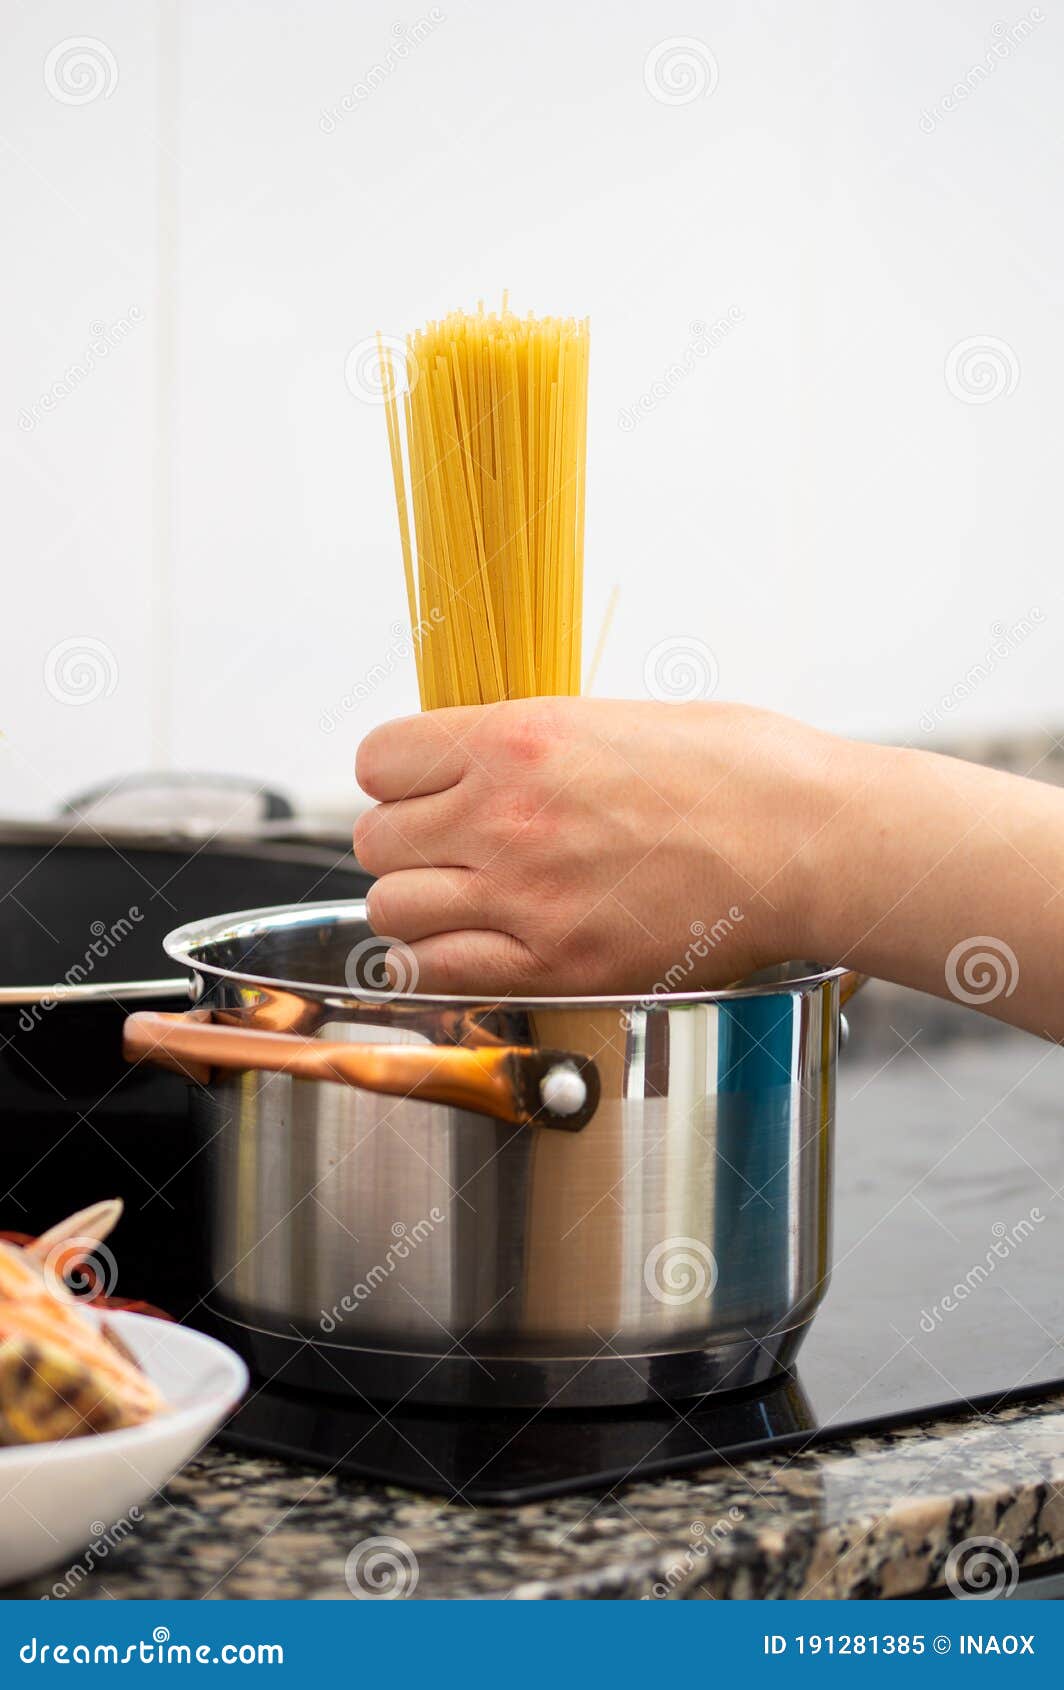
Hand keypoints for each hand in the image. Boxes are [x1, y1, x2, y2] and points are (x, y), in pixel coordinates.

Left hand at [353, 697, 846, 995]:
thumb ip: (531, 744)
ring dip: (419, 910)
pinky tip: (477, 950)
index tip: (422, 791)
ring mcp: (525, 896)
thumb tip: (482, 761)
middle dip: (408, 847)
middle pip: (377, 842)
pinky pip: (437, 973)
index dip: (396, 779)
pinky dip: (440, 966)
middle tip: (450, 853)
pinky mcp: (556, 964)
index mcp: (516, 738)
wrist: (808, 839)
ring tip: (465, 905)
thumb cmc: (740, 771)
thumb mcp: (615, 720)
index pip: (379, 760)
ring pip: (393, 912)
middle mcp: (503, 815)